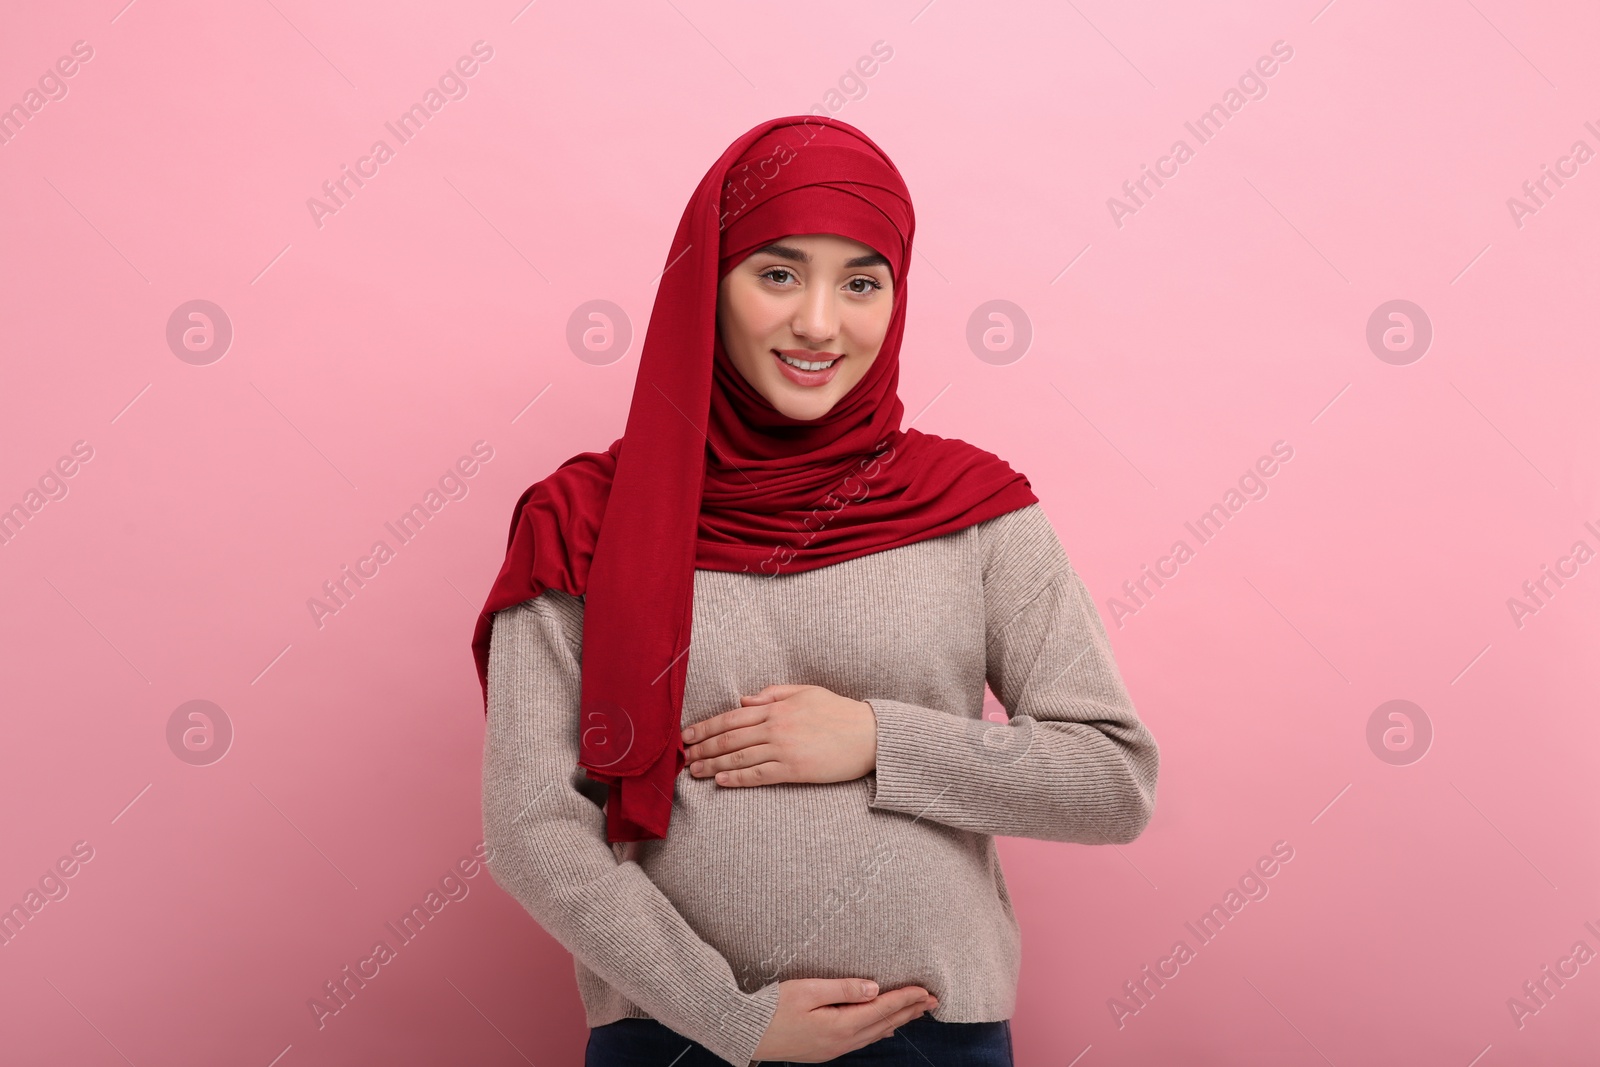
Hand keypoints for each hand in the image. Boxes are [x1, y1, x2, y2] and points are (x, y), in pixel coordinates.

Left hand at [682, 684, 876, 786]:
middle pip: (729, 738)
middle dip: (703, 747)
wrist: (869, 734)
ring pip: (739, 758)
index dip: (706, 726)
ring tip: (694, 771)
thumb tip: (743, 698)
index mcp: (776, 706)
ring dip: (712, 765)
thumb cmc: (839, 711)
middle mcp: (775, 726)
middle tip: (683, 755)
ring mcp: (784, 748)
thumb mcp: (806, 692)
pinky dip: (737, 778)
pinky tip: (720, 781)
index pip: (732, 716)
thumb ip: (773, 693)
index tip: (688, 734)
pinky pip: (758, 775)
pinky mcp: (794, 770)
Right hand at [751, 978, 937, 1062]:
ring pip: (875, 1034)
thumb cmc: (771, 1007)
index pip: (882, 1009)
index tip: (926, 989)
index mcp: (840, 1025)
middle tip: (933, 1001)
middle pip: (884, 1024)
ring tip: (916, 1011)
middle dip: (910, 1011)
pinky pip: (862, 1040)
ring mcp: (833, 1049)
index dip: (905, 998)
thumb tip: (875, 988)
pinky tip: (885, 1029)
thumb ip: (844, 988)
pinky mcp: (825, 1050)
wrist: (745, 1032)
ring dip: (898, 1021)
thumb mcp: (807, 990)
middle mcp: (841, 1041)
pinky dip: (879, 1031)